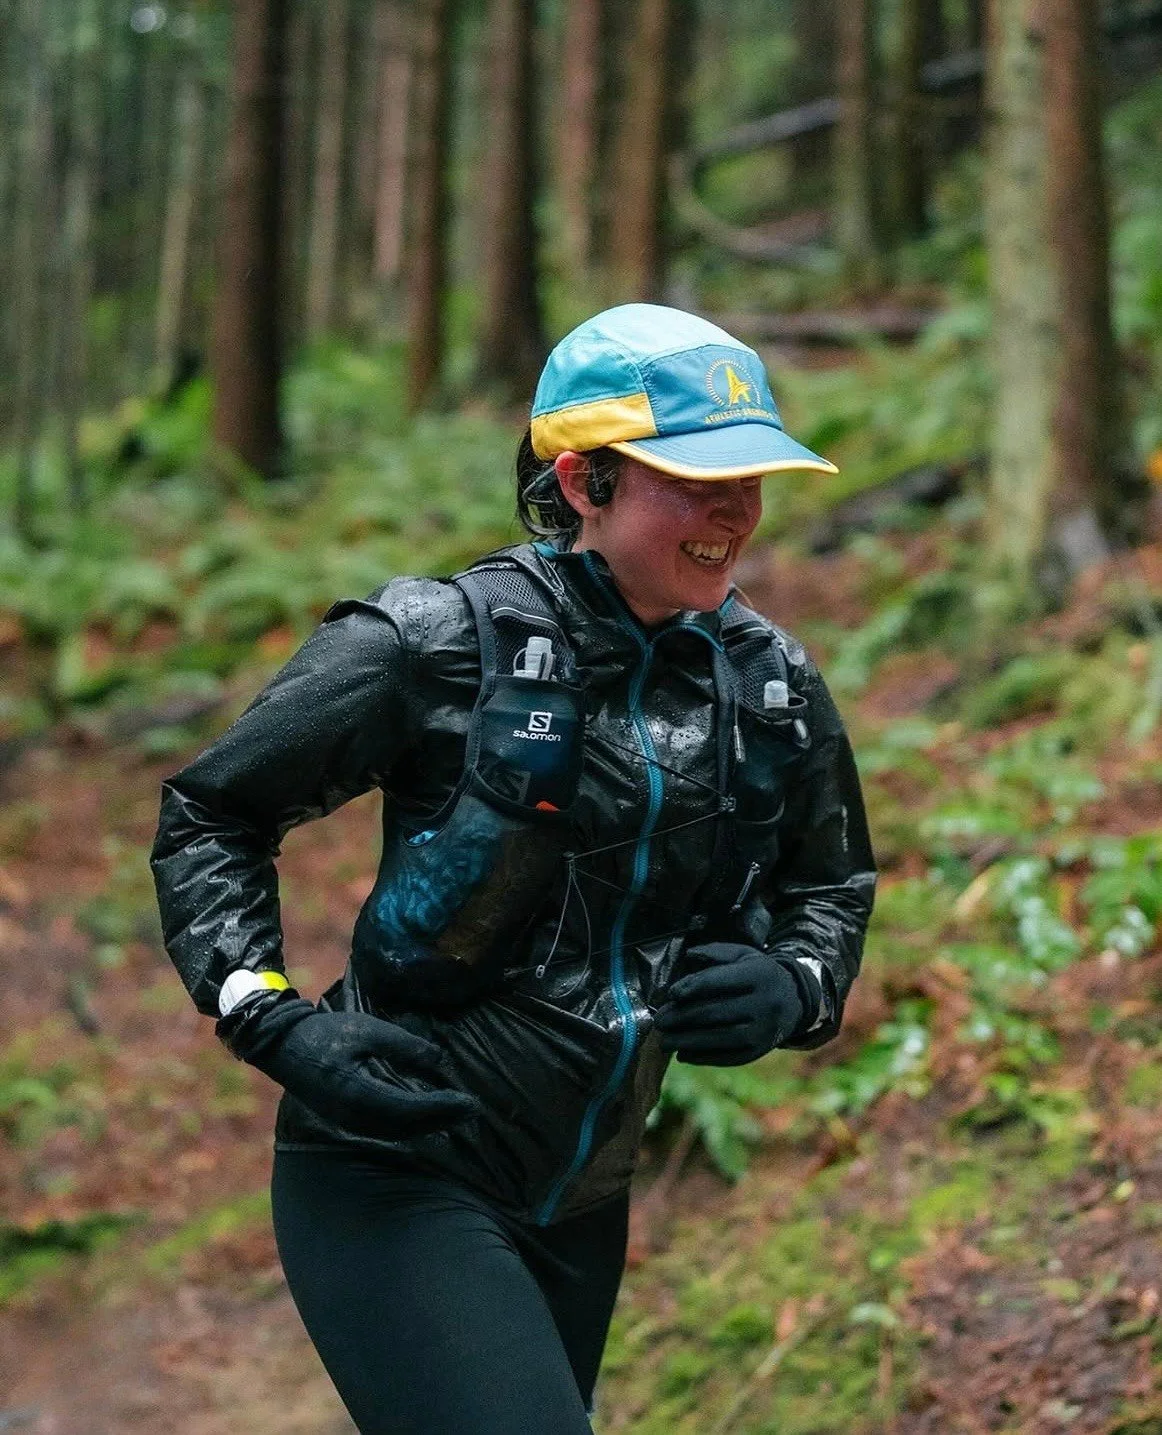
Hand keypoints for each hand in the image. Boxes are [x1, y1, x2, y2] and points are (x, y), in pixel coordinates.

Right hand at [223, 995, 479, 1138]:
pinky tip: (430, 1117)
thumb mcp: (369, 1030)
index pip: (410, 1109)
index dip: (442, 1108)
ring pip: (398, 1133)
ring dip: (431, 1126)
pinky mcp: (347, 1120)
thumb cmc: (326, 1033)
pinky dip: (413, 1126)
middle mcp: (354, 1117)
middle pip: (408, 1127)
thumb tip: (441, 1061)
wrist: (284, 1046)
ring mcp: (349, 1122)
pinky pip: (387, 1130)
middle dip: (443, 1120)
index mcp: (358, 1093)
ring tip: (459, 1114)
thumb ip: (406, 1047)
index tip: (469, 1102)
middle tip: (473, 1109)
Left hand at [654, 942, 820, 1065]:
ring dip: (688, 1041)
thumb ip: (715, 953)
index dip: (693, 987)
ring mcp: (763, 1030)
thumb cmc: (756, 973)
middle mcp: (764, 1004)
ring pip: (721, 1038)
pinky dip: (703, 1058)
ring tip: (664, 1042)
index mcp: (759, 975)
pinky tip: (683, 1054)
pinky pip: (729, 1057)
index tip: (672, 993)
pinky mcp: (760, 1050)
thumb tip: (688, 957)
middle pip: (717, 1013)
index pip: (721, 981)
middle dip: (683, 1018)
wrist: (792, 1000)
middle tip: (660, 1021)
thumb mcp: (742, 954)